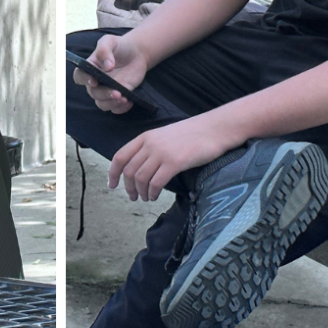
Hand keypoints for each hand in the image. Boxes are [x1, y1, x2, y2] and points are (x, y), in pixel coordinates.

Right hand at [75, 33, 149, 113]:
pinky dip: (121, 108)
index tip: (94, 81)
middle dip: (104, 94)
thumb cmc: (120, 46)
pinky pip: (115, 109)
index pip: (79, 76)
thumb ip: (105, 50)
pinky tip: (129, 101)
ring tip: (124, 98)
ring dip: (111, 103)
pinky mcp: (119, 96)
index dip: (84, 80)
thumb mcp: (110, 41)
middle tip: (117, 92)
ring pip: (102, 104)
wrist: (137, 53)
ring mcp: (107, 90)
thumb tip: (108, 67)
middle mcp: (96, 81)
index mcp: (90, 68)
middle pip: (93, 93)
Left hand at [106, 114, 238, 201]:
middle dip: (128, 187)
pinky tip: (155, 196)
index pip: (120, 156)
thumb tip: (139, 168)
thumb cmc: (193, 134)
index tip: (112, 185)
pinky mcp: (175, 162)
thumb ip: (151, 148)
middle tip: (133, 197)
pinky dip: (152, 192)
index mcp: (145, 137)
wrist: (216, 128)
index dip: (112, 173)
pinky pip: (156, 183)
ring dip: (141, 192)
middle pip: (129, 170)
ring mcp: (162, 153)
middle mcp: (150, 144)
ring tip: (146, 198)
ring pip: (140, 178)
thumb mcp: (165, 136)